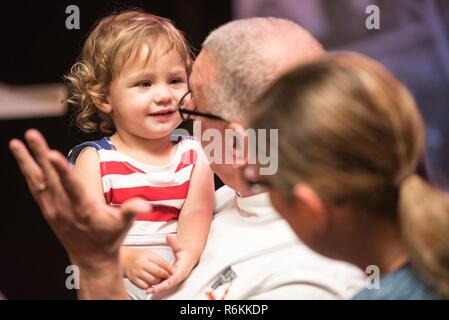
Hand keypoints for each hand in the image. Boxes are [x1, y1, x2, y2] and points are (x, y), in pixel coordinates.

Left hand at [9, 129, 150, 266]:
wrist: (91, 258)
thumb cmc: (108, 238)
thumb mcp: (123, 225)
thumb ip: (131, 212)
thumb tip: (145, 206)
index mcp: (84, 210)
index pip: (72, 187)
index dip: (62, 170)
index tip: (52, 155)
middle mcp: (64, 208)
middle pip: (50, 178)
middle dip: (40, 155)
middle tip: (31, 135)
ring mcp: (53, 209)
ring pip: (37, 181)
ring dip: (26, 161)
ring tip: (16, 143)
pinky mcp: (47, 209)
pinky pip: (35, 188)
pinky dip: (27, 172)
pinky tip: (22, 157)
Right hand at [122, 248, 173, 289]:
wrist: (126, 260)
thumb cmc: (141, 257)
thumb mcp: (151, 254)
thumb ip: (160, 261)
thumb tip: (171, 269)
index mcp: (147, 256)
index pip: (161, 262)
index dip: (168, 267)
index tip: (173, 270)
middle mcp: (141, 264)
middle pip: (157, 272)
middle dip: (165, 275)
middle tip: (168, 276)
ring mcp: (137, 272)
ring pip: (152, 280)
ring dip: (159, 281)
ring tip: (161, 279)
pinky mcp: (134, 280)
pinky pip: (145, 286)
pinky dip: (151, 286)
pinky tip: (153, 283)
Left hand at [147, 235, 196, 293]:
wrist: (189, 255)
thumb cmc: (184, 251)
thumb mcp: (178, 246)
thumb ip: (173, 242)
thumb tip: (168, 236)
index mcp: (182, 269)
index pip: (175, 278)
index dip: (168, 282)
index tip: (161, 284)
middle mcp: (179, 275)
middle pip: (170, 284)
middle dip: (160, 288)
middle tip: (150, 290)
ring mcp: (176, 278)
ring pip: (167, 286)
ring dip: (158, 289)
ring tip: (148, 290)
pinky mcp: (172, 278)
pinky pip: (166, 284)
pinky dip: (159, 286)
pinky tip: (151, 287)